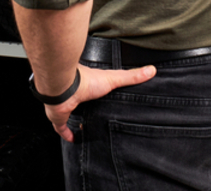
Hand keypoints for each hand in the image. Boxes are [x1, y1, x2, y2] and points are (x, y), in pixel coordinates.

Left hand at [42, 63, 156, 142]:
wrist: (64, 87)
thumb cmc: (87, 80)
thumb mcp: (114, 78)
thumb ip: (131, 76)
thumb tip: (151, 70)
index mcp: (88, 84)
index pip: (95, 89)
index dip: (99, 94)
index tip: (106, 101)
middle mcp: (75, 94)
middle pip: (82, 103)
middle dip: (88, 108)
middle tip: (98, 118)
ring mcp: (66, 105)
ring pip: (71, 113)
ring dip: (78, 119)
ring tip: (88, 128)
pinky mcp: (59, 116)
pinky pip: (61, 127)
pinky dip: (67, 134)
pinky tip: (74, 139)